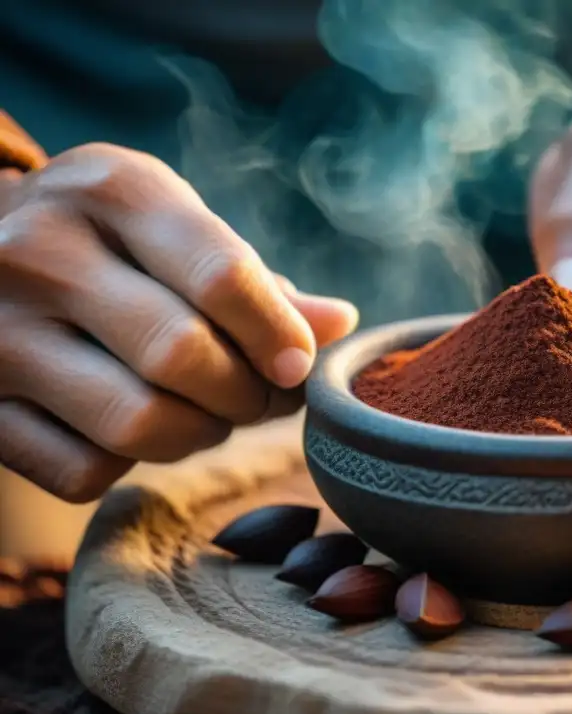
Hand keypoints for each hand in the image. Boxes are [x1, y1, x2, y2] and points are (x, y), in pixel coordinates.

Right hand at [0, 144, 358, 501]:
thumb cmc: (116, 244)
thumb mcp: (180, 231)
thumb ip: (258, 282)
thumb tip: (339, 325)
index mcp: (111, 189)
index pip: (223, 276)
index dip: (278, 336)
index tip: (298, 365)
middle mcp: (39, 251)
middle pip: (183, 356)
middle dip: (245, 395)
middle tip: (258, 396)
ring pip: (137, 424)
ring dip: (196, 436)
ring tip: (206, 414)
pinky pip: (81, 472)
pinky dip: (125, 467)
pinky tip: (130, 427)